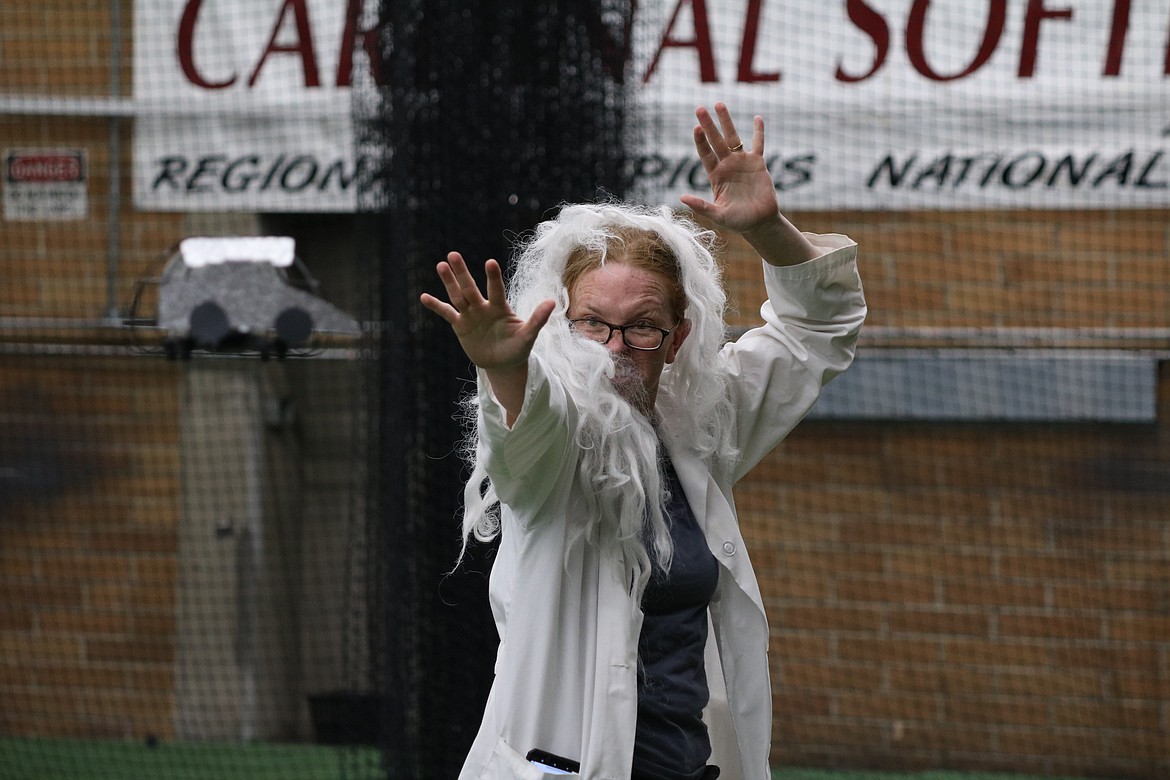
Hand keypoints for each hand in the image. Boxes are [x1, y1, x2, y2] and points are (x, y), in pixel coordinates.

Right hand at [420, 252, 553, 370]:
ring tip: (441, 265)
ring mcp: (471, 315)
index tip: (490, 262)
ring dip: (449, 282)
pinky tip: (424, 297)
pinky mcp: (460, 325)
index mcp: (500, 307)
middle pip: (471, 287)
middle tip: (453, 254)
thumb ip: (537, 319)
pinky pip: (447, 313)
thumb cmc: (517, 348)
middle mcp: (483, 307)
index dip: (492, 277)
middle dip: (462, 272)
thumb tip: (552, 302)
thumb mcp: (528, 336)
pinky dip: (436, 306)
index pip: (495, 289)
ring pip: (457, 296)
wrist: (503, 364)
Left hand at [680, 102, 819, 265]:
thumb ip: (701, 206)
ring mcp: (742, 162)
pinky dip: (759, 132)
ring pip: (733, 137)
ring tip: (719, 104)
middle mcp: (727, 165)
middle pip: (716, 140)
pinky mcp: (758, 164)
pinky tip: (757, 118)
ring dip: (726, 121)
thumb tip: (682, 198)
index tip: (696, 128)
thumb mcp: (718, 215)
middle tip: (699, 108)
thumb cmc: (738, 221)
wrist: (760, 223)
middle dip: (708, 125)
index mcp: (715, 175)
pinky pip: (758, 144)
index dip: (700, 141)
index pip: (705, 154)